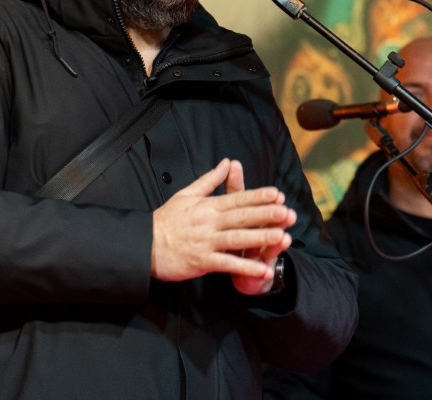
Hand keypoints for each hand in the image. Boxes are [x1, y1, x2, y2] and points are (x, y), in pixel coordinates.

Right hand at [151, 159, 294, 284]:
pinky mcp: (201, 261)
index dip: (258, 196)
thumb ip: (209, 180)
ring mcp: (205, 242)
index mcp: (206, 205)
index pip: (236, 198)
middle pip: (241, 217)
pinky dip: (245, 267)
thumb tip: (227, 162)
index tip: (277, 194)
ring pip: (236, 238)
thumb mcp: (186, 194)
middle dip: (265, 215)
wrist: (144, 245)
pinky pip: (227, 264)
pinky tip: (262, 269)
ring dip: (259, 238)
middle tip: (287, 213)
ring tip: (281, 237)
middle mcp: (208, 222)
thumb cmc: (166, 220)